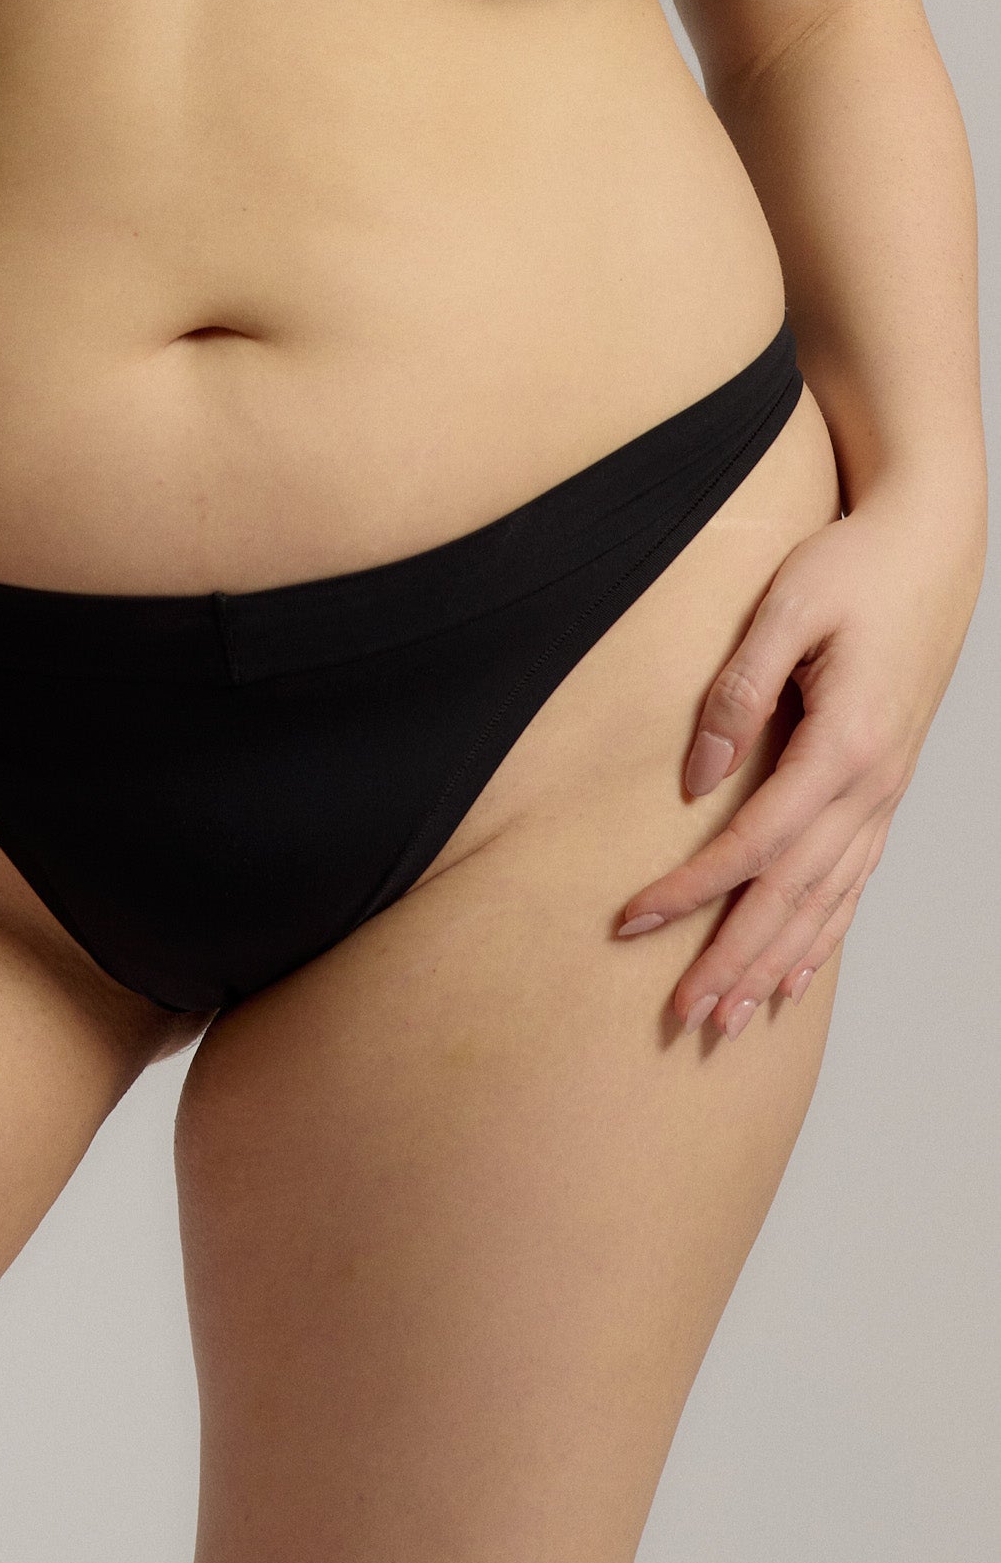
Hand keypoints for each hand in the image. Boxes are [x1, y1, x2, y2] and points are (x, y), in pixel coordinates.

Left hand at [611, 485, 984, 1038]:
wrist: (931, 544)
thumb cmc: (854, 566)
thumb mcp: (786, 608)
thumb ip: (738, 693)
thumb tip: (694, 778)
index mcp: (845, 745)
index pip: (753, 844)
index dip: (690, 891)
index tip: (631, 923)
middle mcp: (872, 785)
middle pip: (792, 895)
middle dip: (735, 959)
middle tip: (684, 1016)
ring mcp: (885, 793)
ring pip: (827, 902)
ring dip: (776, 965)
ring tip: (730, 1018)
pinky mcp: (884, 788)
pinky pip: (854, 883)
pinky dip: (822, 936)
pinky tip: (794, 977)